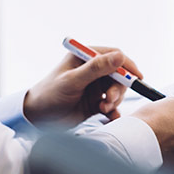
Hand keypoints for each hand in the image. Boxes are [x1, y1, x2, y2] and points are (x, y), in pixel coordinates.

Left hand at [23, 47, 141, 127]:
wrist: (37, 118)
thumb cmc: (50, 94)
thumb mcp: (73, 80)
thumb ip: (96, 68)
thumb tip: (119, 56)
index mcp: (86, 57)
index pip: (114, 55)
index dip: (127, 66)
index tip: (136, 78)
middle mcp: (93, 70)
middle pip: (119, 75)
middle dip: (118, 88)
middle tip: (110, 100)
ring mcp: (95, 86)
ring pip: (117, 91)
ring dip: (114, 101)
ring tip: (102, 109)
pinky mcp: (96, 102)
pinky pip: (112, 105)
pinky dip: (113, 111)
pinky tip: (109, 117)